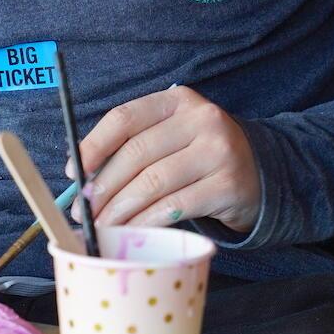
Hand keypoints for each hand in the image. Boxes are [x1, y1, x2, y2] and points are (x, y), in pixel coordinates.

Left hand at [68, 86, 261, 233]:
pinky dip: (146, 222)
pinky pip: (174, 206)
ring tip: (102, 227)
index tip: (74, 173)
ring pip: (152, 183)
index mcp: (178, 101)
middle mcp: (201, 119)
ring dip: (120, 210)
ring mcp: (218, 150)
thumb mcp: (172, 138)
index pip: (125, 118)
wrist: (259, 175)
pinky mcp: (227, 184)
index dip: (93, 146)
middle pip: (136, 153)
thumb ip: (133, 147)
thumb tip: (80, 177)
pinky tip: (131, 232)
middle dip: (102, 187)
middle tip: (84, 211)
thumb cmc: (200, 158)